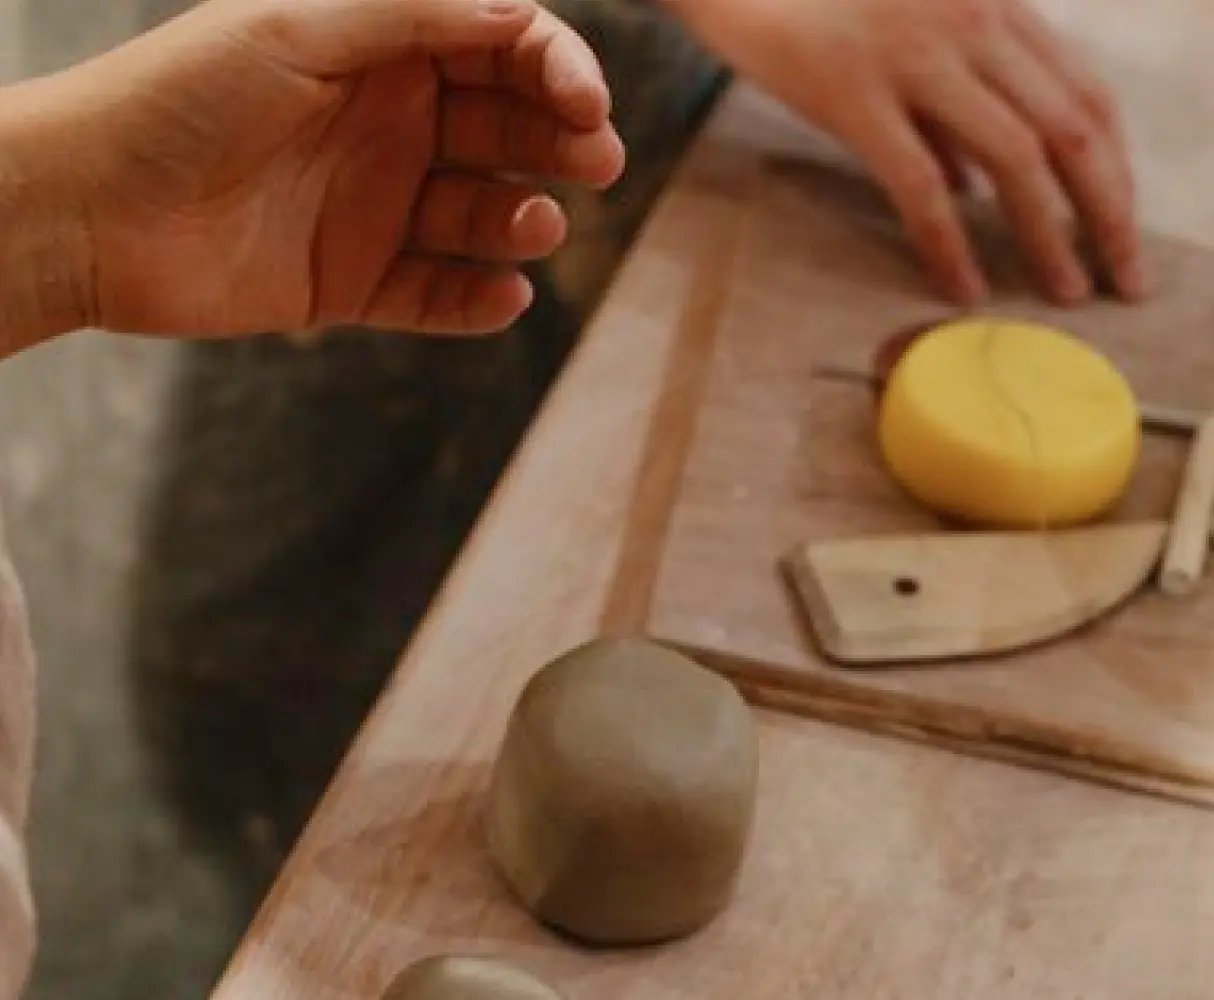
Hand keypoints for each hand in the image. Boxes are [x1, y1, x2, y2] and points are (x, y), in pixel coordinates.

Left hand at [24, 0, 623, 338]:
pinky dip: (476, 300)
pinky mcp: (354, 282)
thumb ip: (414, 14)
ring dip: (524, 219)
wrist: (85, 208)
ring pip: (481, 214)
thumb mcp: (300, 27)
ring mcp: (374, 205)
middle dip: (561, 142)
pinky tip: (504, 297)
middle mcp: (388, 124)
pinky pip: (436, 294)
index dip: (555, 68)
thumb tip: (522, 12)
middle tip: (597, 161)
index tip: (585, 102)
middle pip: (507, 130)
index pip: (499, 50)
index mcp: (380, 50)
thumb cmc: (179, 96)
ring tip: (537, 226)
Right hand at [668, 0, 1142, 305]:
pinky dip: (950, 245)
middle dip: (1110, 213)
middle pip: (1072, 129)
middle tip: (1127, 282)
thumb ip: (951, 99)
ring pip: (1016, 157)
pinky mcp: (853, 91)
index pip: (1088, 95)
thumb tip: (977, 188)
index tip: (1123, 229)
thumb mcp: (908, 32)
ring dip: (1050, 235)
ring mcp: (914, 54)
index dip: (1118, 171)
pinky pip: (920, 185)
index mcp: (994, 3)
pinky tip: (964, 288)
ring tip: (1065, 292)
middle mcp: (971, 20)